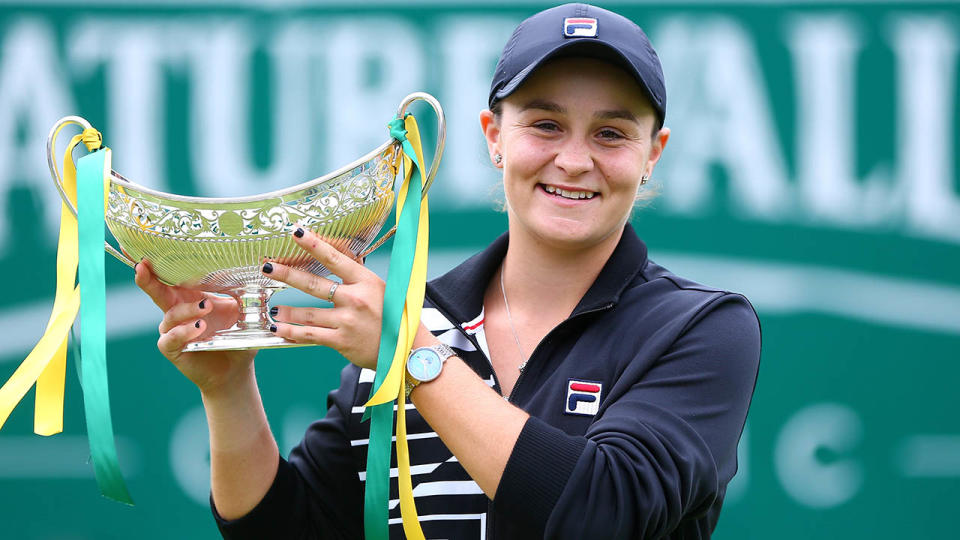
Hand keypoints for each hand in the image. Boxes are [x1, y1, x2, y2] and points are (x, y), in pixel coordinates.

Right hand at [134, 260, 256, 395]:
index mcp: (190, 296)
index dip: (156, 262)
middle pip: (156, 291)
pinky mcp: (171, 349)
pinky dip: (183, 332)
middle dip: (148, 278)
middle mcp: (176, 310)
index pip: (170, 276)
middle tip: (143, 266)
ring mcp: (171, 330)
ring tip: (206, 307)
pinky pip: (170, 339)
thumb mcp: (241, 310)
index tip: (145, 248)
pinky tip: (197, 328)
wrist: (235, 367)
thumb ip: (243, 291)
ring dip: (187, 309)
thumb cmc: (235, 335)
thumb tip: (260, 268)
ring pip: (170, 315)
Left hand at [262, 228, 384, 369]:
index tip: (296, 232)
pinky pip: (310, 335)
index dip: (315, 244)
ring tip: (272, 307)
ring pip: (308, 313)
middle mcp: (355, 299)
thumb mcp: (380, 288)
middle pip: (314, 284)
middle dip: (287, 274)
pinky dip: (292, 332)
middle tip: (267, 267)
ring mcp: (347, 321)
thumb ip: (356, 272)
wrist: (406, 349)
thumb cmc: (394, 315)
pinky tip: (278, 328)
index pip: (336, 259)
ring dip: (286, 310)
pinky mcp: (341, 341)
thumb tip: (337, 249)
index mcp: (366, 281)